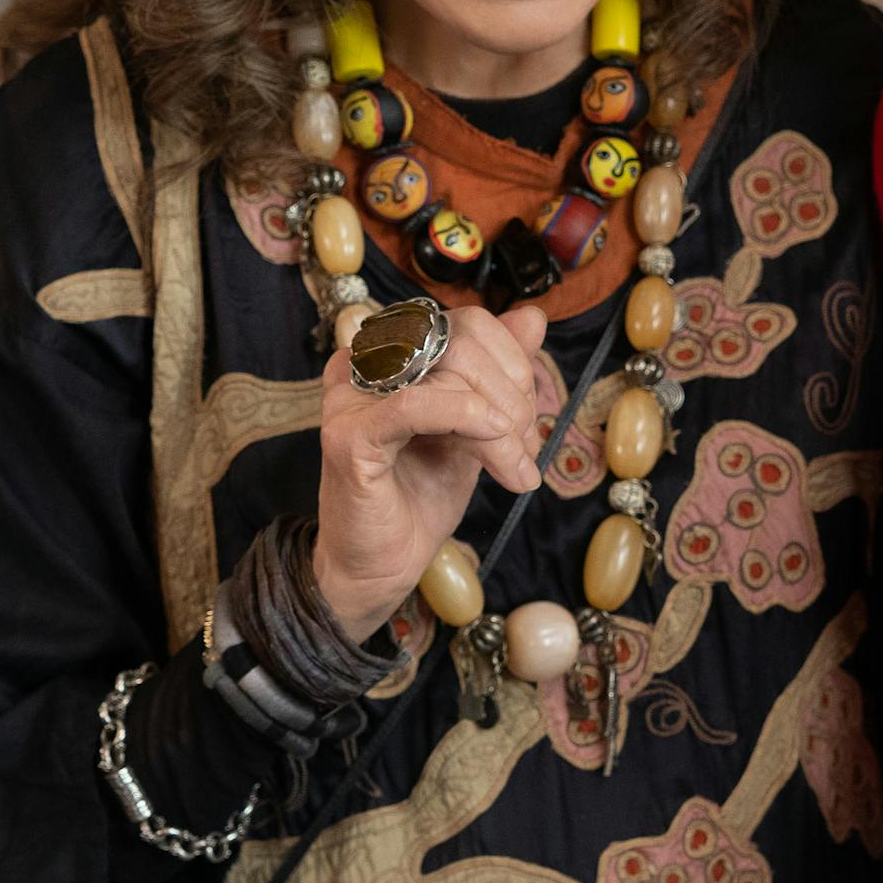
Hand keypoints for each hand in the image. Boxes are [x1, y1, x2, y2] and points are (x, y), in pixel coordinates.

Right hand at [311, 302, 548, 639]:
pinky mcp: (349, 435)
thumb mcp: (477, 426)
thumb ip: (499, 372)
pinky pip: (417, 404)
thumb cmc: (422, 495)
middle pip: (463, 341)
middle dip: (514, 394)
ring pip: (448, 370)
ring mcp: (352, 396)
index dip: (514, 364)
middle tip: (527, 448)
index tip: (529, 420)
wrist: (382, 565)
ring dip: (501, 420)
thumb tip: (533, 317)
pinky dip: (468, 417)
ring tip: (516, 467)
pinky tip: (497, 442)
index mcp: (395, 353)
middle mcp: (367, 364)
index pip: (469, 324)